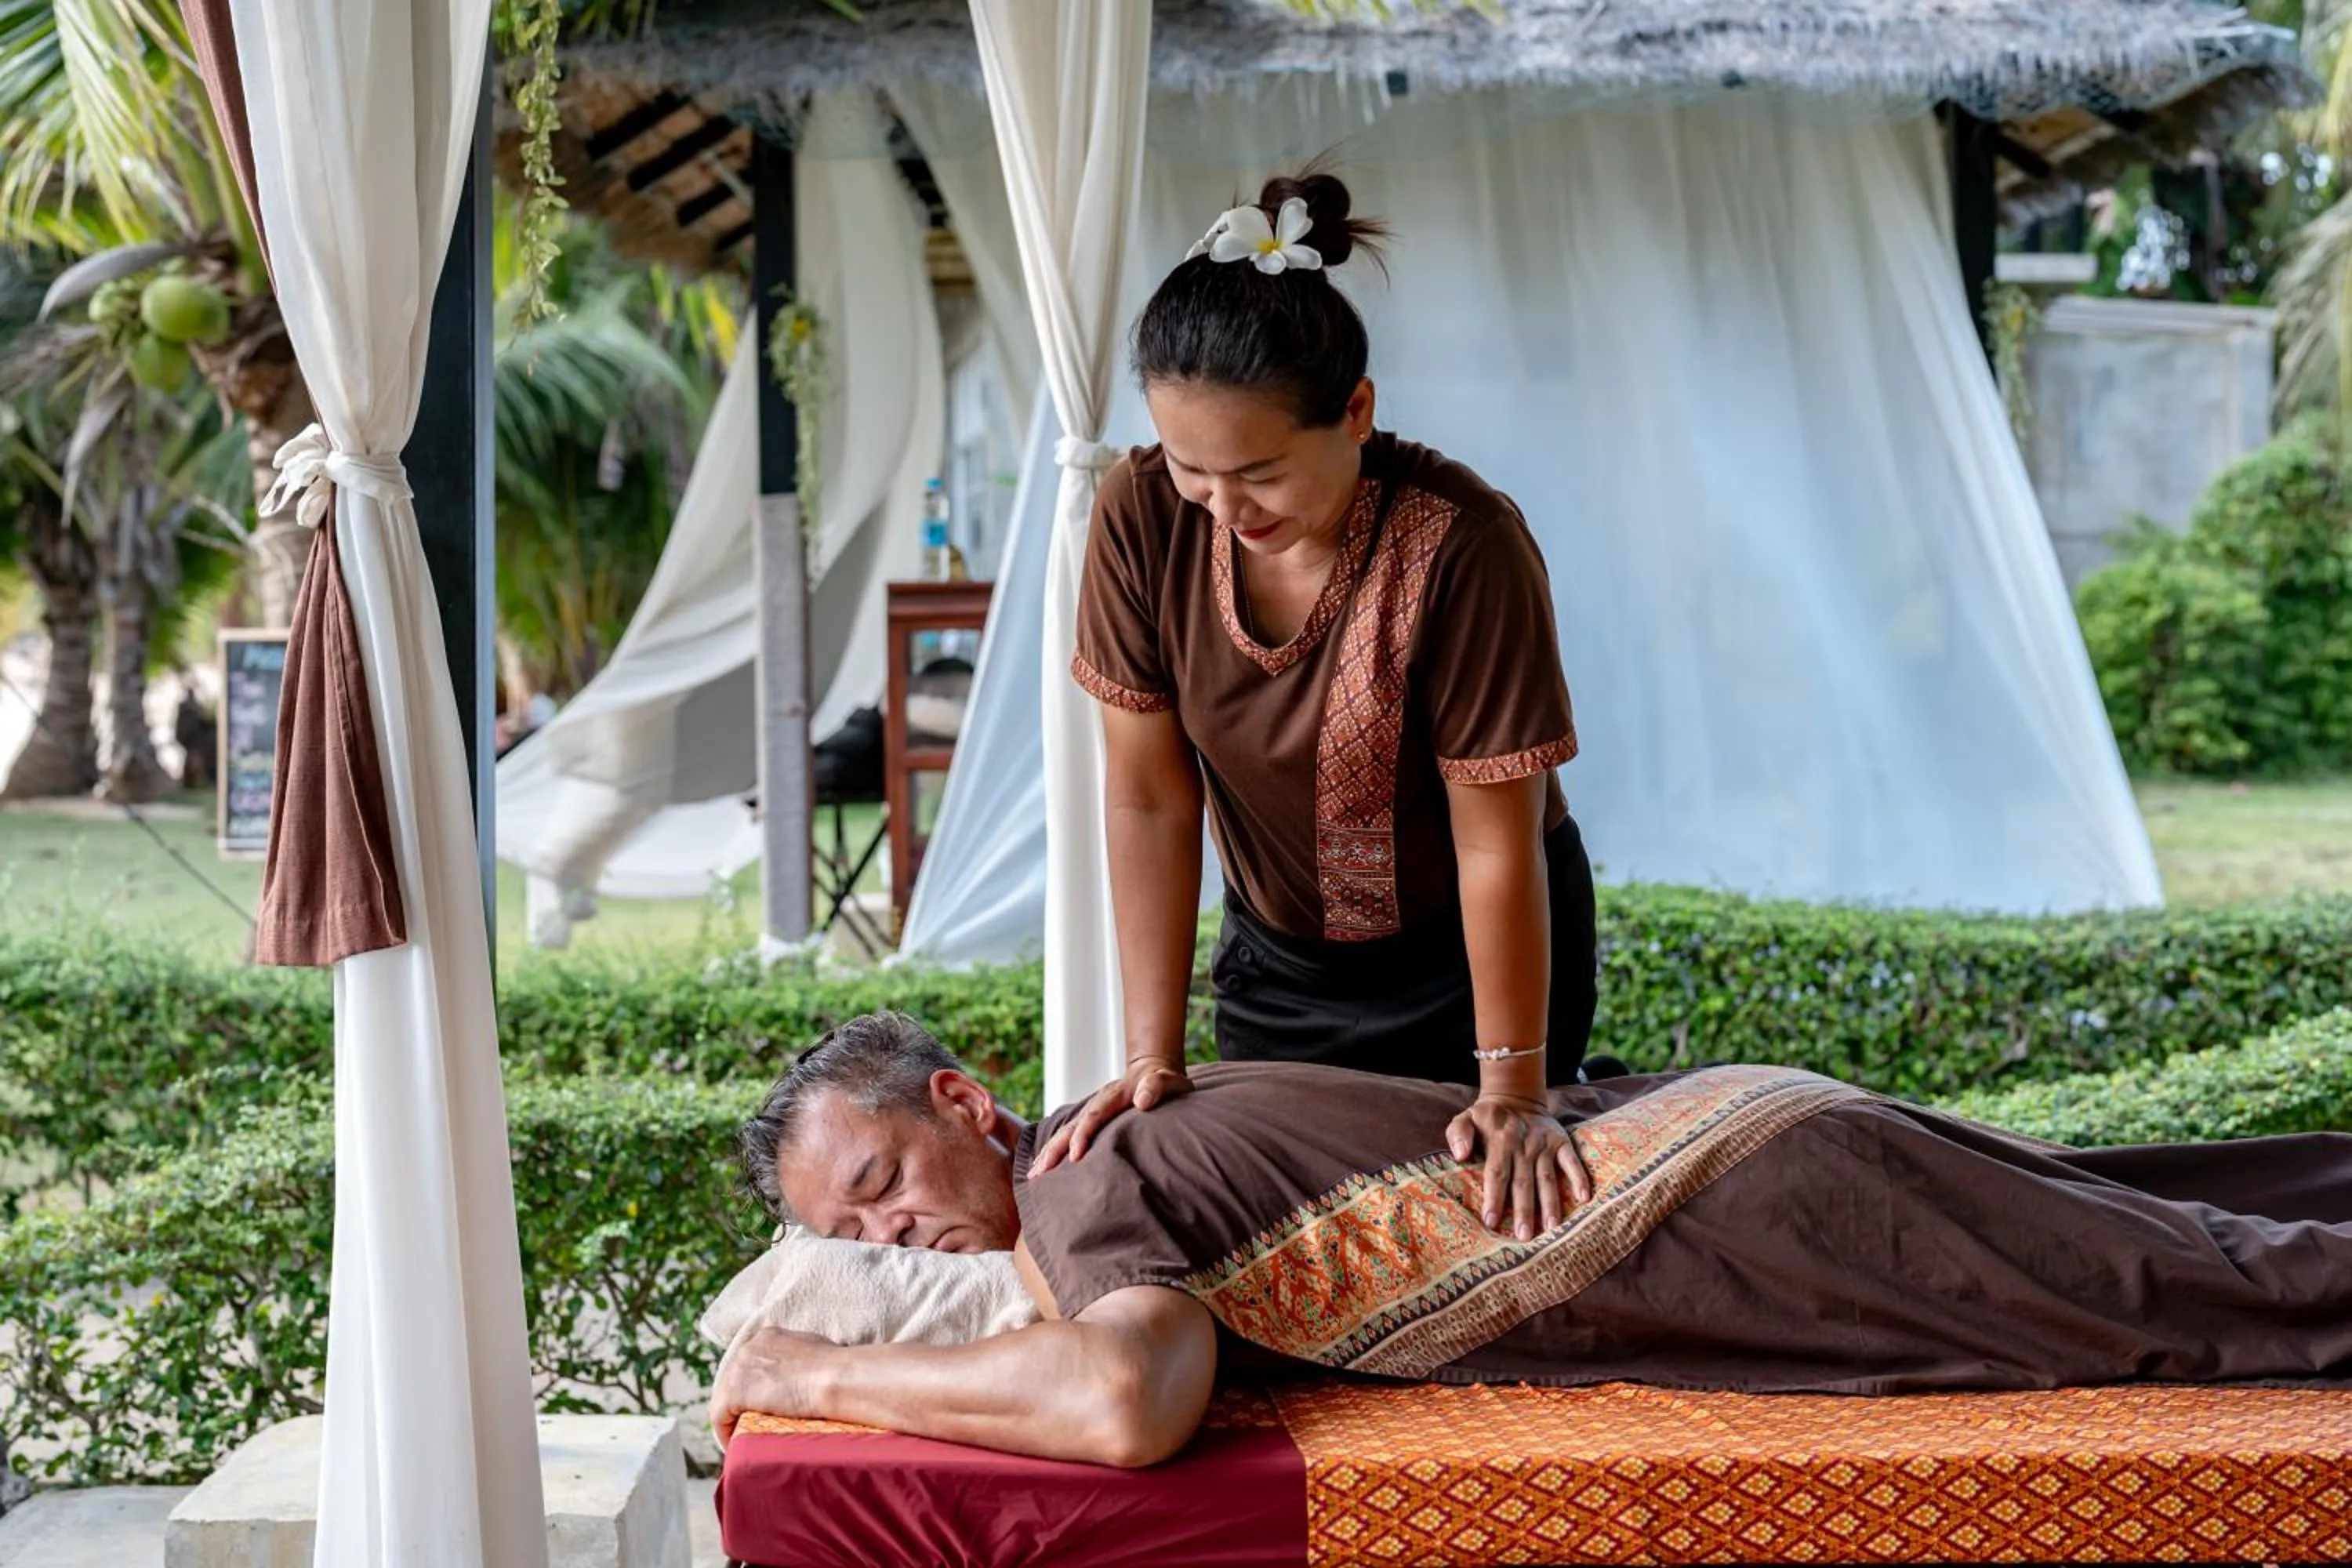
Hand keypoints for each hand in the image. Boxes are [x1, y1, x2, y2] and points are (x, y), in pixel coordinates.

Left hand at [709, 1325, 831, 1449]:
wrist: (833, 1378)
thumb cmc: (835, 1368)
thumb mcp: (815, 1351)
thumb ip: (800, 1358)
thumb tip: (803, 1372)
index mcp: (768, 1337)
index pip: (751, 1364)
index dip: (755, 1386)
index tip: (762, 1402)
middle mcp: (748, 1348)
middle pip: (734, 1380)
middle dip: (742, 1401)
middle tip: (752, 1422)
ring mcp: (738, 1369)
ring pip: (724, 1398)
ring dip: (734, 1418)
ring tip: (745, 1437)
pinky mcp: (733, 1392)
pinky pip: (720, 1417)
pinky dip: (726, 1432)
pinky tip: (736, 1445)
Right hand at [1029, 1058, 1192, 1173]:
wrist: (1153, 1071)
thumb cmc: (1163, 1080)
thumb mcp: (1167, 1079)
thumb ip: (1156, 1086)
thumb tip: (1143, 1101)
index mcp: (1113, 1095)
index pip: (1094, 1116)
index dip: (1083, 1135)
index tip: (1075, 1156)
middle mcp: (1097, 1103)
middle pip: (1071, 1126)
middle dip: (1054, 1149)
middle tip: (1039, 1172)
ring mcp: (1092, 1111)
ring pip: (1065, 1131)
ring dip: (1049, 1151)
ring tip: (1034, 1174)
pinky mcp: (1092, 1121)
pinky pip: (1070, 1135)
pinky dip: (1055, 1149)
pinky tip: (1045, 1165)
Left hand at [1446, 1094, 1593, 1240]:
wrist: (1516, 1095)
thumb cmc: (1486, 1117)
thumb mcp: (1464, 1118)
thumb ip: (1458, 1134)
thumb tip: (1460, 1155)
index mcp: (1499, 1141)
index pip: (1497, 1173)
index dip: (1494, 1197)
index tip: (1491, 1222)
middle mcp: (1524, 1145)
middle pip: (1523, 1182)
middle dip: (1524, 1211)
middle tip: (1525, 1237)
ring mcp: (1545, 1145)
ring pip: (1548, 1178)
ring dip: (1551, 1204)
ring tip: (1553, 1230)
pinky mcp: (1562, 1142)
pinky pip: (1572, 1161)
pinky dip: (1579, 1178)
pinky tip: (1583, 1199)